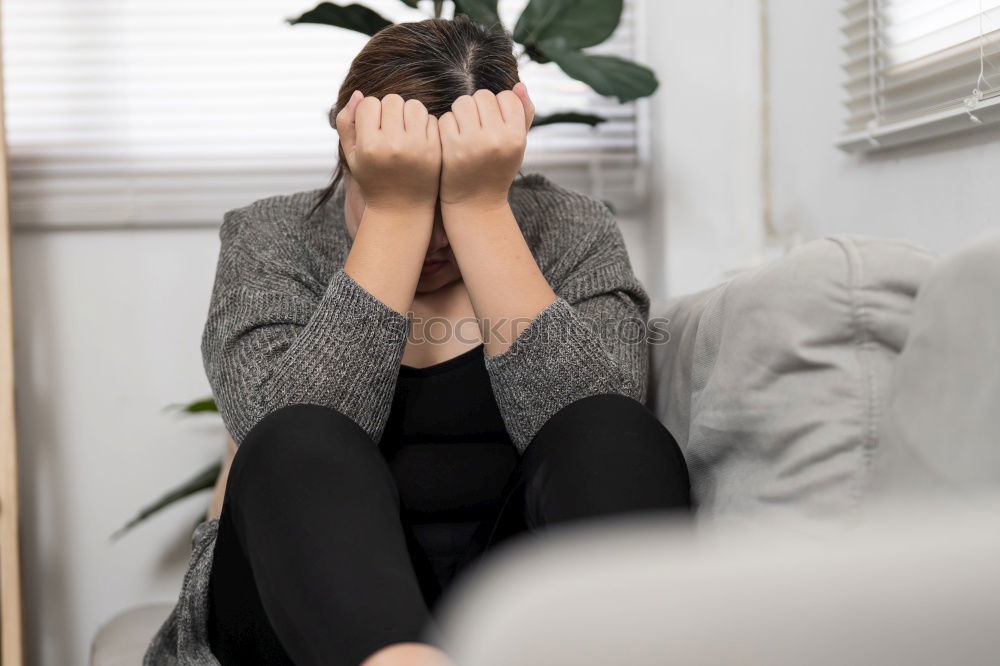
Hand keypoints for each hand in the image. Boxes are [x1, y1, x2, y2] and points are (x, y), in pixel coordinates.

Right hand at [335, 91, 441, 212]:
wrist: (402, 209)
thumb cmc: (373, 179)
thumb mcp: (351, 156)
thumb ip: (346, 123)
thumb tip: (358, 93)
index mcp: (369, 146)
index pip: (369, 104)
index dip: (369, 113)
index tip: (372, 128)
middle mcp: (393, 145)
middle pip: (392, 100)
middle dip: (389, 111)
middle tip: (389, 129)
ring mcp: (417, 147)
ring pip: (413, 105)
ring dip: (408, 114)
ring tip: (404, 131)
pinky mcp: (435, 150)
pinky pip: (430, 119)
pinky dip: (423, 125)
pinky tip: (418, 140)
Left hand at [438, 82, 535, 209]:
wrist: (475, 203)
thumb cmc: (497, 168)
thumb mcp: (516, 145)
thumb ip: (523, 115)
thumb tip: (518, 84)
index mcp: (516, 137)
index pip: (507, 97)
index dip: (499, 108)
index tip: (496, 124)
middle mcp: (496, 139)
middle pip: (483, 96)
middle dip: (479, 108)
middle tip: (478, 128)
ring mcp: (472, 143)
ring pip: (463, 102)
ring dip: (461, 113)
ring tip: (465, 131)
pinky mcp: (450, 148)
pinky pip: (446, 118)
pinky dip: (447, 126)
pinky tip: (453, 142)